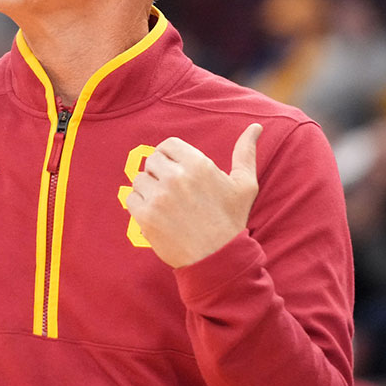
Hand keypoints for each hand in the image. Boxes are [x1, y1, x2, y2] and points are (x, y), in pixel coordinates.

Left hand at [126, 123, 261, 267]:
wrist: (218, 258)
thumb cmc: (231, 221)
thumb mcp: (244, 184)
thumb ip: (245, 153)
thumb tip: (255, 127)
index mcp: (198, 164)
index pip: (168, 145)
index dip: (169, 156)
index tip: (174, 170)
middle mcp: (176, 177)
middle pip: (151, 160)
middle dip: (158, 172)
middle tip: (170, 190)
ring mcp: (159, 197)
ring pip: (139, 179)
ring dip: (147, 189)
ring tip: (163, 203)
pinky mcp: (146, 216)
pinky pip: (130, 198)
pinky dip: (138, 205)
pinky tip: (154, 214)